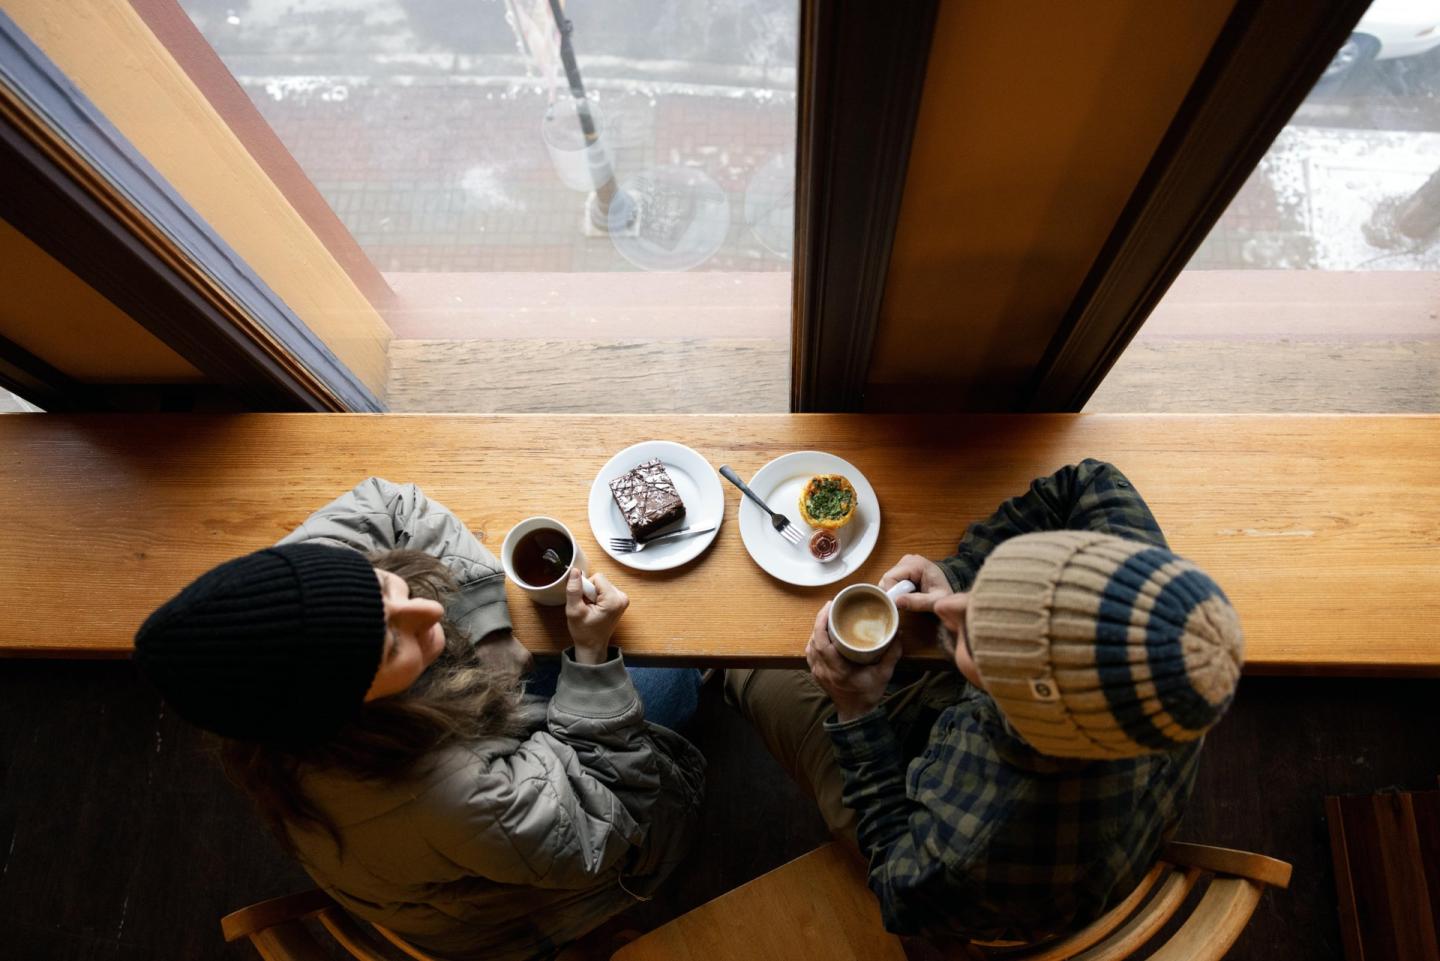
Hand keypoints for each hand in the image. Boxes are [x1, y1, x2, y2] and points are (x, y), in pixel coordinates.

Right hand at [565, 569, 627, 664]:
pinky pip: (604, 589)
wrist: (593, 646)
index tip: (584, 602)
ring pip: (601, 584)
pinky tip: (595, 609)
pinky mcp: (620, 601)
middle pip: (600, 580)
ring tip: (590, 609)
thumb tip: (574, 571)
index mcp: (614, 600)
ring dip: (592, 594)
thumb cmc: (584, 632)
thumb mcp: (574, 611)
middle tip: (586, 607)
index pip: (597, 577)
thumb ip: (574, 590)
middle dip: (589, 591)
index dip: (586, 588)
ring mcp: (622, 599)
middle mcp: (622, 597)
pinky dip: (597, 597)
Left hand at [805, 603, 902, 721]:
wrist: (856, 715)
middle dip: (819, 620)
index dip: (821, 622)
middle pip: (814, 640)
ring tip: (827, 617)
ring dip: (816, 630)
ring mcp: (818, 673)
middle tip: (831, 607)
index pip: (821, 642)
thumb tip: (898, 634)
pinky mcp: (817, 674)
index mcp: (837, 670)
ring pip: (810, 645)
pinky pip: (811, 653)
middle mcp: (823, 670)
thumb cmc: (868, 695)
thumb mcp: (883, 675)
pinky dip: (815, 641)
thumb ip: (892, 654)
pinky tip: (823, 634)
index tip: (829, 606)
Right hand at [879, 554, 952, 612]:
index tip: (898, 605)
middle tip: (905, 602)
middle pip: (887, 578)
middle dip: (893, 593)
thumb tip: (896, 601)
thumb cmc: (944, 592)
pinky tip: (907, 593)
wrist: (951, 585)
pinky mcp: (902, 567)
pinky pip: (891, 580)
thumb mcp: (935, 600)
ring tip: (909, 597)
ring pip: (887, 580)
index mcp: (915, 564)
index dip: (891, 593)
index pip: (890, 577)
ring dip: (894, 592)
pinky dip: (896, 589)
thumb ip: (917, 602)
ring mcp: (904, 562)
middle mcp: (907, 560)